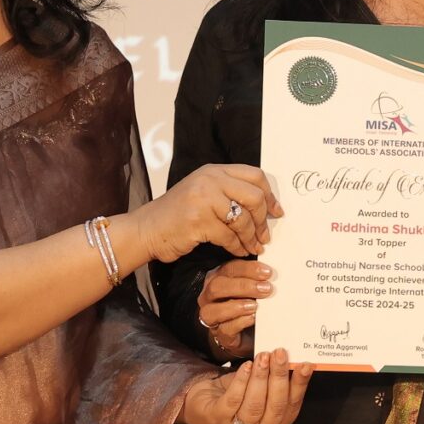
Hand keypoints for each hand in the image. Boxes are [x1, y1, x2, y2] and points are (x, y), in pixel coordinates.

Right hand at [122, 165, 275, 266]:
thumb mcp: (203, 193)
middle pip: (254, 197)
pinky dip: (237, 247)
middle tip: (265, 236)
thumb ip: (229, 192)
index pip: (255, 175)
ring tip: (254, 247)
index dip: (270, 195)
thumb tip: (265, 206)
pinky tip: (238, 251)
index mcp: (214, 171)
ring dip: (251, 237)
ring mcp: (203, 199)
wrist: (146, 229)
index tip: (277, 212)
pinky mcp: (198, 221)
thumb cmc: (177, 215)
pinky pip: (229, 236)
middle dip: (263, 220)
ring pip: (242, 219)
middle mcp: (209, 180)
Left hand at [179, 349, 311, 423]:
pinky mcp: (217, 420)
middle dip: (279, 379)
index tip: (305, 365)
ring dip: (261, 378)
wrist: (200, 402)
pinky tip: (247, 366)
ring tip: (263, 356)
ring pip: (255, 406)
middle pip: (275, 408)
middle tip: (280, 354)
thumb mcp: (259, 390)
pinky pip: (233, 400)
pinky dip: (242, 381)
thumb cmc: (235, 394)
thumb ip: (275, 382)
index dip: (299, 386)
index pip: (291, 408)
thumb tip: (292, 359)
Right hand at [197, 261, 270, 357]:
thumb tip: (273, 273)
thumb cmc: (251, 304)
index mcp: (219, 278)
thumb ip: (259, 279)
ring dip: (237, 306)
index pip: (229, 269)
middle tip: (266, 288)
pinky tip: (253, 318)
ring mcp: (211, 317)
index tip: (267, 272)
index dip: (248, 269)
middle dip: (243, 286)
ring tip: (256, 305)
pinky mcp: (221, 335)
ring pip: (213, 310)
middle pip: (217, 286)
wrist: (250, 333)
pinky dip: (240, 322)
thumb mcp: (254, 288)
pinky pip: (225, 329)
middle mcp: (209, 296)